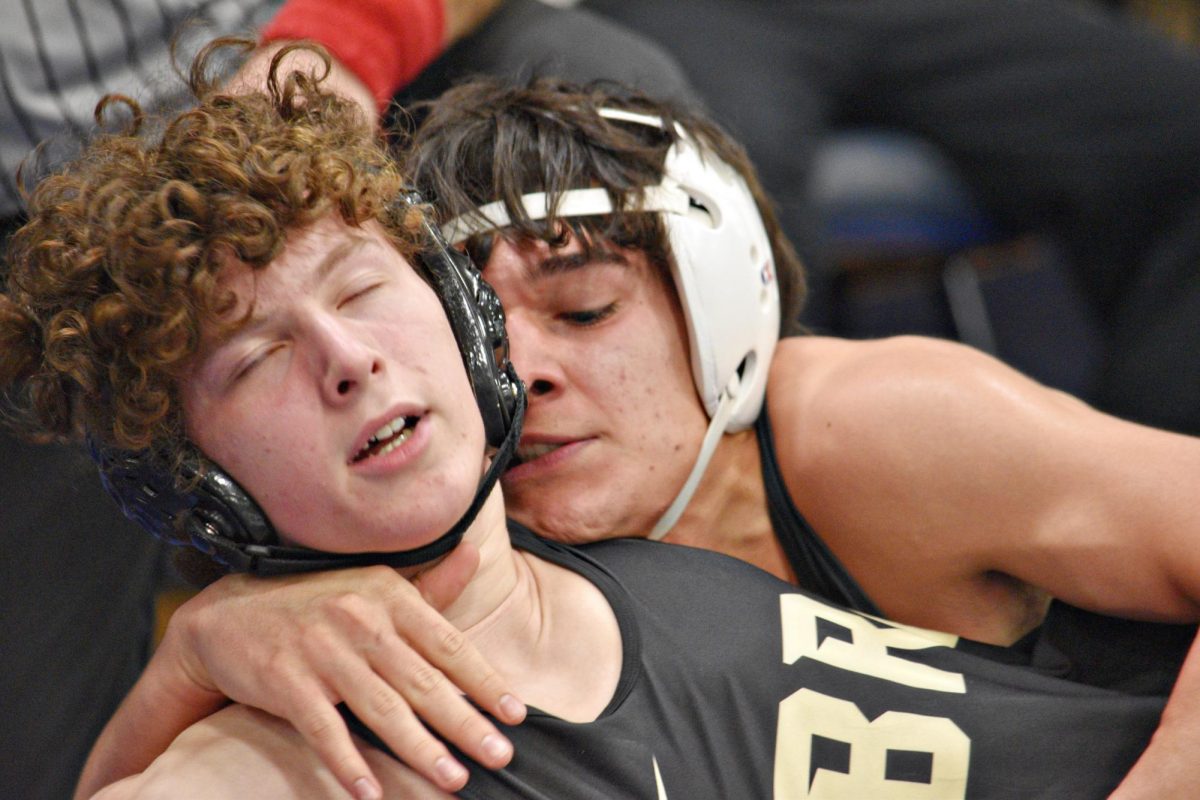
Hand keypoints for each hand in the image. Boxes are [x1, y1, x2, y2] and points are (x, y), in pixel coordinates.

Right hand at [158, 542, 524, 798]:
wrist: (228, 614)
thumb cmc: (316, 602)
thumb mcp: (373, 584)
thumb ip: (428, 586)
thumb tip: (473, 552)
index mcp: (389, 596)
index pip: (448, 644)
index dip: (484, 681)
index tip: (515, 714)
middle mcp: (360, 620)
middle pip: (423, 681)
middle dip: (465, 723)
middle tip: (500, 756)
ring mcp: (322, 651)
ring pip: (381, 708)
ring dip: (419, 749)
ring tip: (453, 780)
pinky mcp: (285, 680)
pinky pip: (322, 728)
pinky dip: (347, 762)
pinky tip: (371, 793)